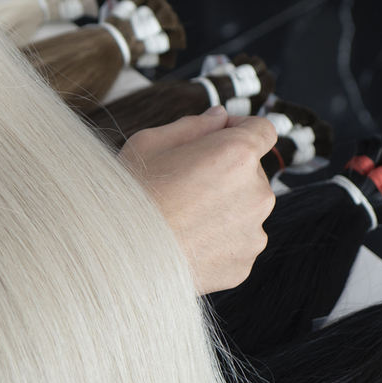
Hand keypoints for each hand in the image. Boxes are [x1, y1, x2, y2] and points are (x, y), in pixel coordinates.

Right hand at [121, 107, 276, 294]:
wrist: (118, 254)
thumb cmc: (130, 194)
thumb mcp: (150, 143)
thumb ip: (194, 125)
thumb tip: (219, 117)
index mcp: (238, 155)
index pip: (264, 129)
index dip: (241, 128)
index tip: (218, 136)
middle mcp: (256, 193)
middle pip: (252, 172)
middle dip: (227, 172)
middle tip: (184, 182)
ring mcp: (253, 233)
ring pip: (244, 210)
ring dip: (223, 208)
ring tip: (181, 217)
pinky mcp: (243, 265)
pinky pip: (235, 244)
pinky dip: (217, 240)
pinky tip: (184, 240)